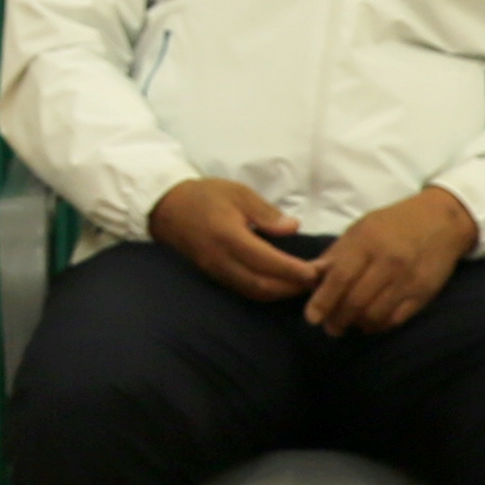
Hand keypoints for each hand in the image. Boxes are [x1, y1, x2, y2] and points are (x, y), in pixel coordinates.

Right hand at [144, 174, 311, 304]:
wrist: (167, 207)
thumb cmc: (205, 195)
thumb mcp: (238, 193)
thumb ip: (266, 213)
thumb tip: (293, 228)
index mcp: (229, 236)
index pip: (267, 261)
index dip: (293, 270)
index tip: (316, 272)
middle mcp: (222, 260)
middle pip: (262, 285)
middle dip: (291, 287)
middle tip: (316, 281)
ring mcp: (217, 271)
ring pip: (254, 292)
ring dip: (280, 292)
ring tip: (302, 284)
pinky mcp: (215, 276)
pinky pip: (244, 290)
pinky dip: (266, 291)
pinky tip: (281, 284)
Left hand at [302, 185, 480, 334]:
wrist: (441, 220)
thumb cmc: (393, 224)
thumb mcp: (361, 229)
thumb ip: (336, 254)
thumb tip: (308, 276)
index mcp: (367, 241)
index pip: (340, 277)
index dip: (323, 300)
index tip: (311, 318)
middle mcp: (388, 261)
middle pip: (356, 301)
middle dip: (337, 319)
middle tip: (330, 327)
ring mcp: (408, 279)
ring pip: (375, 315)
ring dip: (357, 324)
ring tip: (350, 323)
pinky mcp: (424, 294)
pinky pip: (395, 319)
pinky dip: (379, 325)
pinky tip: (371, 321)